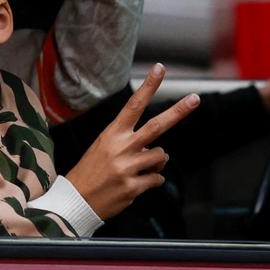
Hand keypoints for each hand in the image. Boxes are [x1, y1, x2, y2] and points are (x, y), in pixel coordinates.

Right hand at [66, 64, 199, 219]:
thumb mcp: (104, 148)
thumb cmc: (92, 171)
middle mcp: (121, 147)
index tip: (159, 69)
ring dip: (156, 162)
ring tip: (139, 169)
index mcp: (112, 134)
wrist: (75, 200)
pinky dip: (152, 180)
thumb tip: (160, 152)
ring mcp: (127, 168)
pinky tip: (135, 184)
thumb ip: (133, 145)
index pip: (134, 105)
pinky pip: (157, 179)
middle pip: (156, 126)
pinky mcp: (132, 187)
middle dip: (178, 111)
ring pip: (161, 156)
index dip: (148, 86)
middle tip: (195, 98)